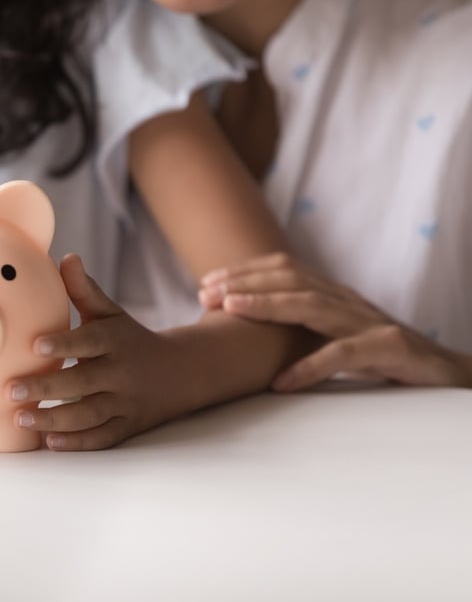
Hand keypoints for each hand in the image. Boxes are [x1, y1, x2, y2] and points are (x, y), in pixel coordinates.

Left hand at [5, 254, 186, 450]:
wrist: (180, 372)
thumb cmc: (129, 338)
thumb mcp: (111, 313)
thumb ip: (85, 290)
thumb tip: (66, 257)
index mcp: (115, 340)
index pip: (89, 341)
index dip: (64, 343)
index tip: (34, 344)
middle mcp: (122, 372)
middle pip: (84, 382)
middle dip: (46, 388)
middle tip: (10, 390)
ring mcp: (126, 402)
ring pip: (90, 414)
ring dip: (55, 420)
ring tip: (20, 419)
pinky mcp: (127, 426)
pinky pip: (103, 437)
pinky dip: (78, 443)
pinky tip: (50, 443)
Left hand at [198, 253, 471, 390]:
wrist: (446, 374)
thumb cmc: (382, 357)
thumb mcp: (334, 335)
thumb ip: (300, 327)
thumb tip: (246, 330)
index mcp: (333, 294)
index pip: (284, 269)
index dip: (243, 272)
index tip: (206, 283)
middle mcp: (347, 300)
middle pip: (290, 279)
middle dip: (243, 283)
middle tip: (204, 294)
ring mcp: (368, 322)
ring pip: (311, 305)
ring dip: (266, 306)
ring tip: (231, 311)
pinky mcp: (389, 349)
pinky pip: (343, 355)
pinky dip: (309, 367)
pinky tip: (280, 381)